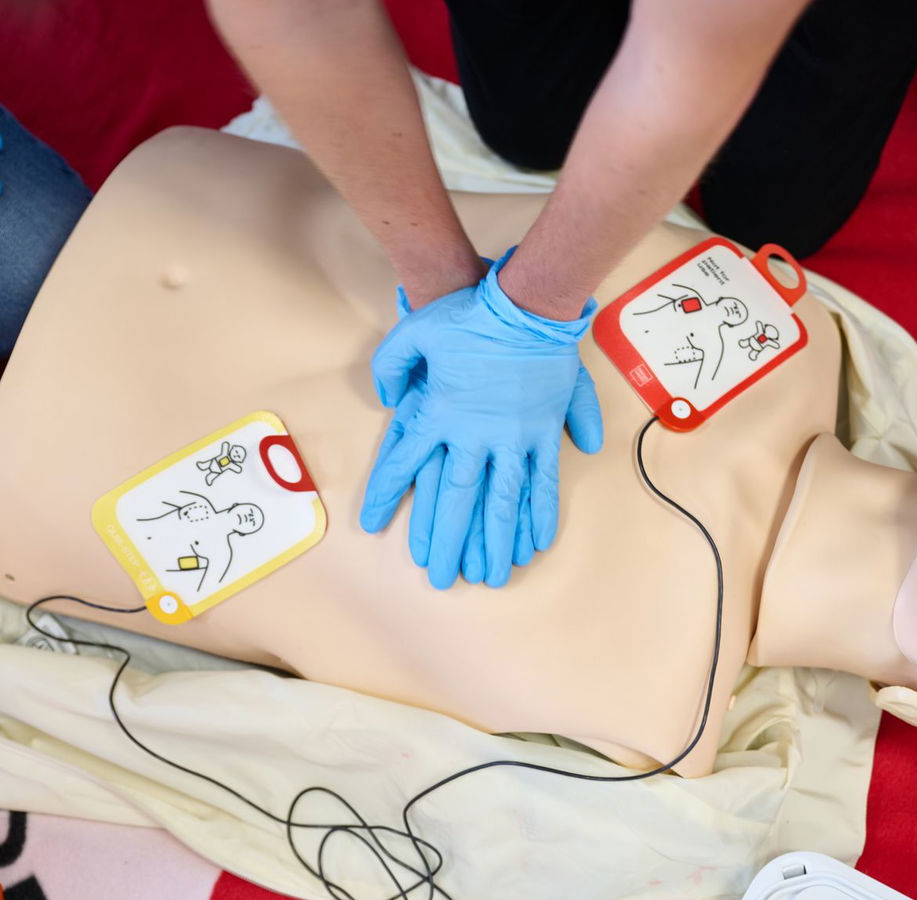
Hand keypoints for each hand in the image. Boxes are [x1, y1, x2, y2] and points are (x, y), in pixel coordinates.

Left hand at [359, 249, 601, 588]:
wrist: (526, 303)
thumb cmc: (469, 316)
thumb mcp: (414, 332)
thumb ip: (391, 365)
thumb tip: (386, 397)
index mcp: (440, 413)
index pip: (406, 464)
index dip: (388, 496)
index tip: (373, 526)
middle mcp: (476, 435)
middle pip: (457, 500)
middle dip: (448, 542)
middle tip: (441, 579)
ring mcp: (514, 437)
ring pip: (502, 502)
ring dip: (497, 543)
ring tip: (492, 576)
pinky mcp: (544, 432)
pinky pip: (543, 482)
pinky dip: (539, 514)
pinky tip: (535, 544)